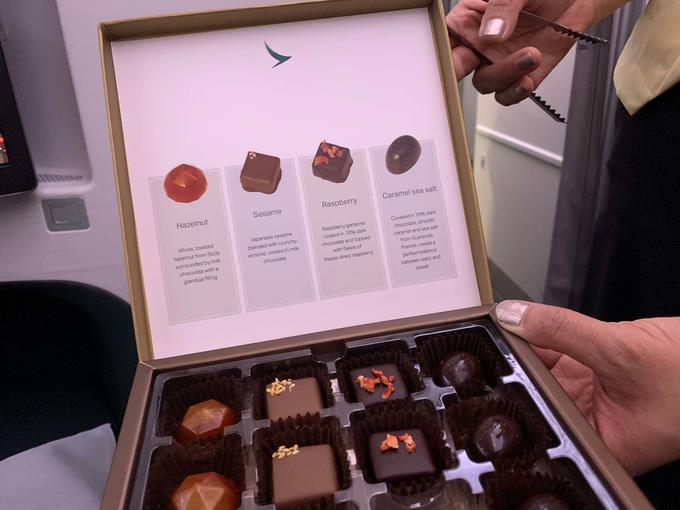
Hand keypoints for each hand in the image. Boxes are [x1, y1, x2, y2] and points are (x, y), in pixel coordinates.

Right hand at [447, 0, 596, 104]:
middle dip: (461, 71)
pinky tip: (528, 78)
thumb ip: (502, 7)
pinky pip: (509, 93)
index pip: (445, 39)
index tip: (449, 55)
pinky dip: (516, 91)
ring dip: (505, 75)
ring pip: (486, 83)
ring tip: (530, 55)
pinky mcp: (523, 73)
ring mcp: (501, 61)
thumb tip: (490, 33)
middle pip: (458, 68)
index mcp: (472, 19)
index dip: (441, 51)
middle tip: (476, 61)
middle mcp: (482, 43)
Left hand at [494, 300, 679, 475]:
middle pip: (539, 390)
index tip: (485, 368)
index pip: (542, 418)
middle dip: (515, 366)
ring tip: (502, 328)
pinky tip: (526, 323)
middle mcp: (593, 419)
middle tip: (487, 340)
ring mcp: (595, 391)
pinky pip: (563, 348)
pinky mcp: (599, 367)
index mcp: (601, 440)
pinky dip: (546, 334)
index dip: (512, 394)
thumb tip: (516, 317)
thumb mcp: (620, 351)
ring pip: (547, 366)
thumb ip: (563, 331)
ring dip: (527, 346)